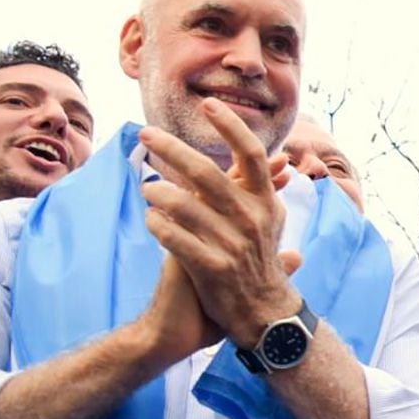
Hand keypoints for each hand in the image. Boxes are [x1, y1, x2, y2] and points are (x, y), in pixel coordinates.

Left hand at [140, 99, 303, 347]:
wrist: (265, 314)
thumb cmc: (261, 262)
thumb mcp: (272, 224)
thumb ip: (263, 191)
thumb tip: (273, 160)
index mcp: (267, 203)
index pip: (252, 154)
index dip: (231, 126)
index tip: (208, 104)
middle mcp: (253, 219)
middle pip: (207, 173)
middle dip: (172, 149)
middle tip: (147, 133)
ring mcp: (233, 244)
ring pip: (185, 206)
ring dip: (159, 193)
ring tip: (146, 188)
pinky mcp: (213, 268)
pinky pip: (176, 240)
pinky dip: (160, 227)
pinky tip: (151, 221)